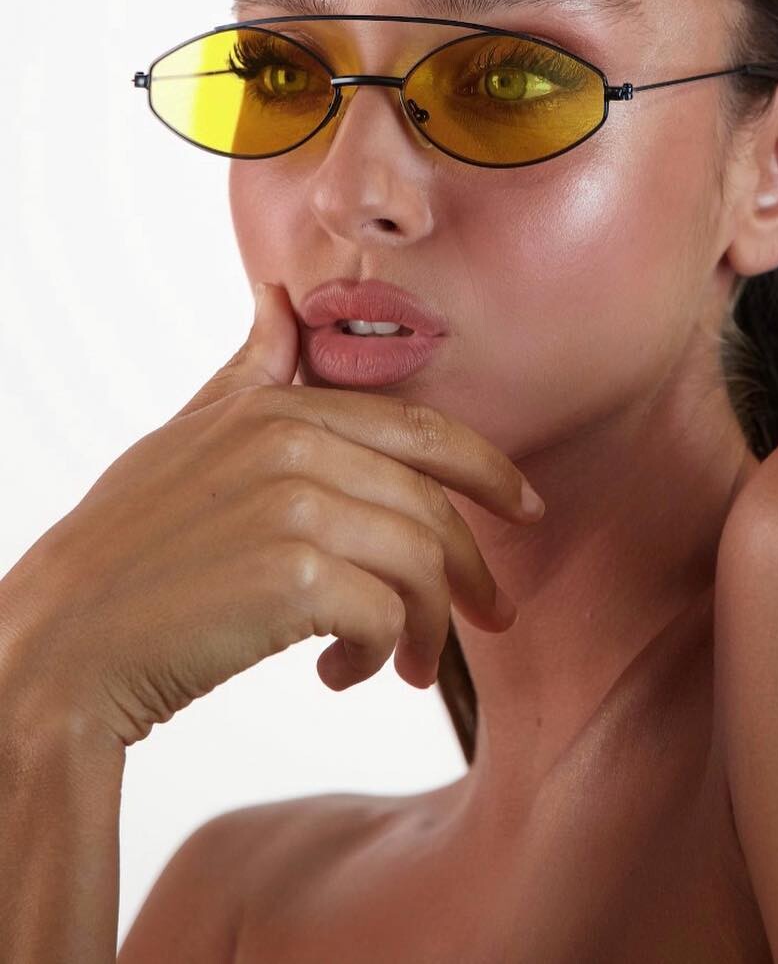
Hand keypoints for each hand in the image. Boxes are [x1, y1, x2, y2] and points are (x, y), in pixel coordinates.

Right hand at [0, 283, 541, 746]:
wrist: (58, 648)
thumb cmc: (124, 548)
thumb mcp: (184, 439)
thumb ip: (250, 374)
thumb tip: (279, 298)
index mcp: (279, 410)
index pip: (423, 429)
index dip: (490, 470)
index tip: (527, 509)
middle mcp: (294, 446)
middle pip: (434, 507)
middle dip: (475, 571)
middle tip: (490, 619)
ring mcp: (296, 508)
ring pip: (423, 564)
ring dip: (428, 628)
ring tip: (402, 665)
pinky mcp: (294, 579)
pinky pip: (388, 615)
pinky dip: (380, 654)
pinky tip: (343, 672)